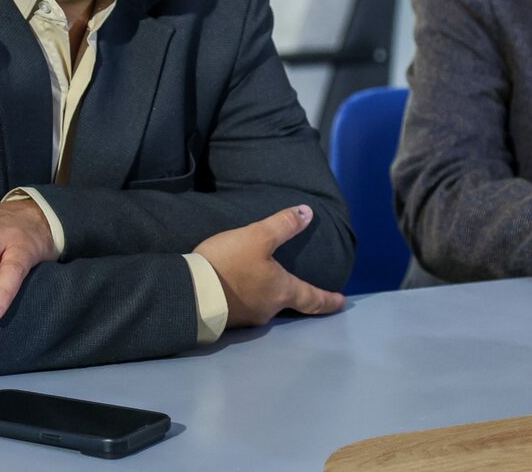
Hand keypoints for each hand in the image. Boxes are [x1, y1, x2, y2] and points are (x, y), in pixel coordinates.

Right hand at [195, 205, 346, 327]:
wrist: (189, 294)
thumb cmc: (229, 264)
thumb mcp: (257, 237)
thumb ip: (283, 225)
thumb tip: (307, 212)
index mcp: (282, 291)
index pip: (313, 298)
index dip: (329, 300)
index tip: (342, 302)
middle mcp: (269, 309)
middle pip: (287, 301)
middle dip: (292, 293)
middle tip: (297, 286)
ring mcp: (247, 318)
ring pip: (264, 304)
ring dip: (265, 293)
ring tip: (261, 279)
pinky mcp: (227, 318)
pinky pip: (244, 305)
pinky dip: (246, 295)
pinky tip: (237, 285)